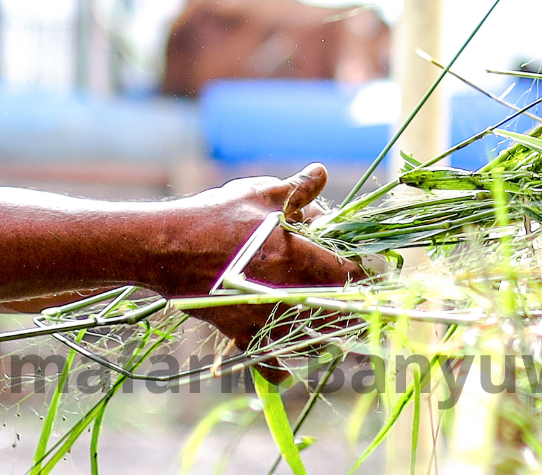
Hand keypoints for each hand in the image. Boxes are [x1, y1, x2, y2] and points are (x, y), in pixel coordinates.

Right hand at [156, 163, 367, 358]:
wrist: (166, 248)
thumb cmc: (217, 216)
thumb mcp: (260, 194)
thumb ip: (297, 188)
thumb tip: (322, 172)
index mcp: (301, 259)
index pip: (353, 273)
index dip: (369, 272)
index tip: (374, 269)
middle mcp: (290, 295)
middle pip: (341, 313)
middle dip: (355, 306)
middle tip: (363, 299)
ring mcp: (266, 318)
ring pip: (313, 341)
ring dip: (329, 335)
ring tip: (335, 326)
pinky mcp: (242, 332)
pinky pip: (267, 361)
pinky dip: (279, 369)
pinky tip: (289, 369)